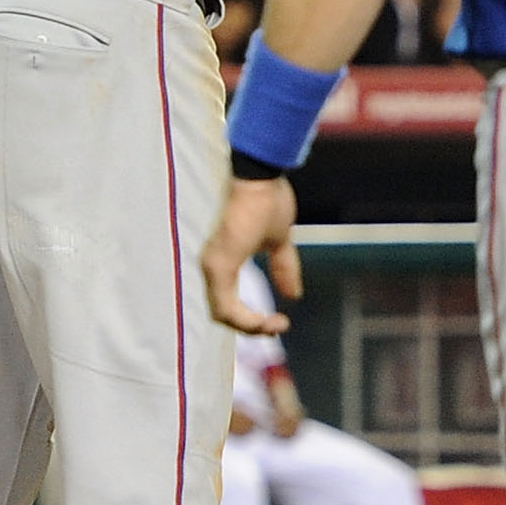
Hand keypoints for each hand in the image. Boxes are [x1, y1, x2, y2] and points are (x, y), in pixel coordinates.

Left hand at [202, 176, 299, 333]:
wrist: (261, 176)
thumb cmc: (267, 199)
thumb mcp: (280, 241)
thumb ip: (283, 268)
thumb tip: (294, 295)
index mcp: (223, 259)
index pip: (229, 303)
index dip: (252, 319)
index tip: (280, 320)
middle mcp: (211, 265)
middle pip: (224, 314)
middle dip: (253, 327)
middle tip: (279, 327)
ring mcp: (212, 266)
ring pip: (223, 314)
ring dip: (251, 326)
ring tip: (275, 325)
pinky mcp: (218, 265)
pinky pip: (226, 307)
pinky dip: (247, 320)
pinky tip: (267, 321)